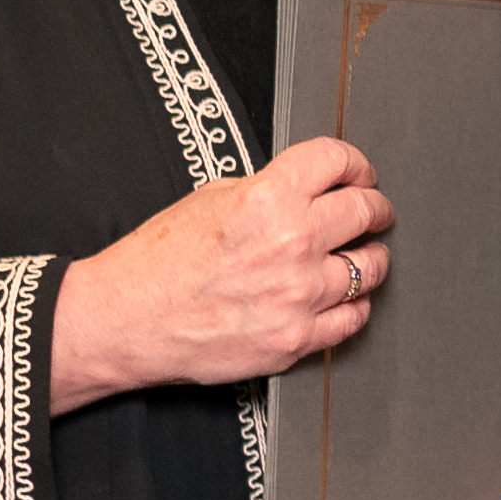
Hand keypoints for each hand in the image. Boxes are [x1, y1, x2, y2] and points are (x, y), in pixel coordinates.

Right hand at [51, 136, 386, 407]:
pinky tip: (344, 297)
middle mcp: (291, 243)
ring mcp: (298, 294)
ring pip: (370, 268)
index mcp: (268, 198)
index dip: (356, 164)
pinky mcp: (296, 338)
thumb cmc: (157, 263)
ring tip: (360, 256)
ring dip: (370, 258)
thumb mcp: (209, 199)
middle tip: (374, 212)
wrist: (126, 319)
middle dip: (374, 208)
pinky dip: (354, 305)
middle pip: (366, 211)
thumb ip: (266, 192)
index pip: (337, 161)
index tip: (361, 174)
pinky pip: (353, 318)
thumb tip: (305, 191)